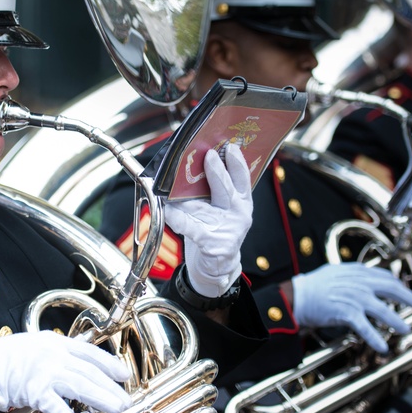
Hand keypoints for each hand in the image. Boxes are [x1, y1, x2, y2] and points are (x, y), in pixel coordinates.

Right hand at [0, 331, 130, 412]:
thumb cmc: (4, 357)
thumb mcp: (34, 345)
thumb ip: (56, 352)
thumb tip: (77, 361)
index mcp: (55, 342)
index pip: (90, 352)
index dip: (110, 363)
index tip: (124, 374)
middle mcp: (53, 354)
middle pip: (90, 371)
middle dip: (111, 386)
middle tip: (126, 400)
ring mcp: (44, 371)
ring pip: (81, 385)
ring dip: (101, 398)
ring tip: (116, 409)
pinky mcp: (33, 390)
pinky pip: (56, 407)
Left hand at [165, 144, 252, 297]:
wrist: (216, 267)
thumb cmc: (214, 228)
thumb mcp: (219, 206)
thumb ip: (213, 187)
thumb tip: (196, 158)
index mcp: (242, 200)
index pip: (243, 176)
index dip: (237, 161)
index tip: (229, 145)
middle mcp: (239, 213)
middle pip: (226, 188)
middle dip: (216, 171)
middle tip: (209, 155)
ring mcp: (228, 229)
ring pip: (204, 206)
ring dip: (187, 195)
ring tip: (174, 183)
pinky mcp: (213, 244)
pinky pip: (190, 228)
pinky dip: (177, 219)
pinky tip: (168, 211)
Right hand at [291, 263, 411, 353]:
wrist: (297, 296)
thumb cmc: (313, 286)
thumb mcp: (336, 272)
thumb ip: (353, 274)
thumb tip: (366, 276)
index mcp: (357, 272)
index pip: (384, 276)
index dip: (398, 284)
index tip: (405, 290)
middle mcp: (360, 283)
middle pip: (391, 289)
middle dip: (408, 297)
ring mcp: (355, 299)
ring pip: (383, 311)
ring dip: (397, 321)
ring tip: (406, 329)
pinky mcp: (347, 313)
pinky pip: (366, 328)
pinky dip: (376, 339)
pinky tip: (383, 348)